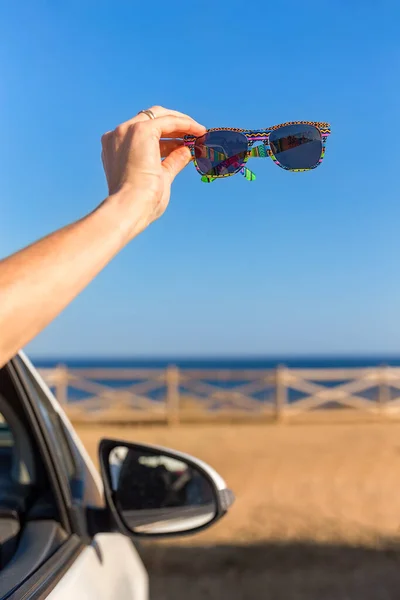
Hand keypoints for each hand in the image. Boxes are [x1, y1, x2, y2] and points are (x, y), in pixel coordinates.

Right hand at [101, 106, 205, 235]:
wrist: (130, 207)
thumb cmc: (141, 202)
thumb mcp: (159, 177)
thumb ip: (171, 162)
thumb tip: (185, 151)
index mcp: (116, 147)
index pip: (143, 132)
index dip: (165, 136)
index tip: (183, 143)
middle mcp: (118, 135)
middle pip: (150, 118)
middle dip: (174, 125)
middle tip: (194, 134)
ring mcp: (127, 131)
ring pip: (159, 115)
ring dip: (181, 123)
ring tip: (200, 133)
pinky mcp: (141, 130)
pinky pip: (169, 121)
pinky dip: (185, 124)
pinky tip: (199, 132)